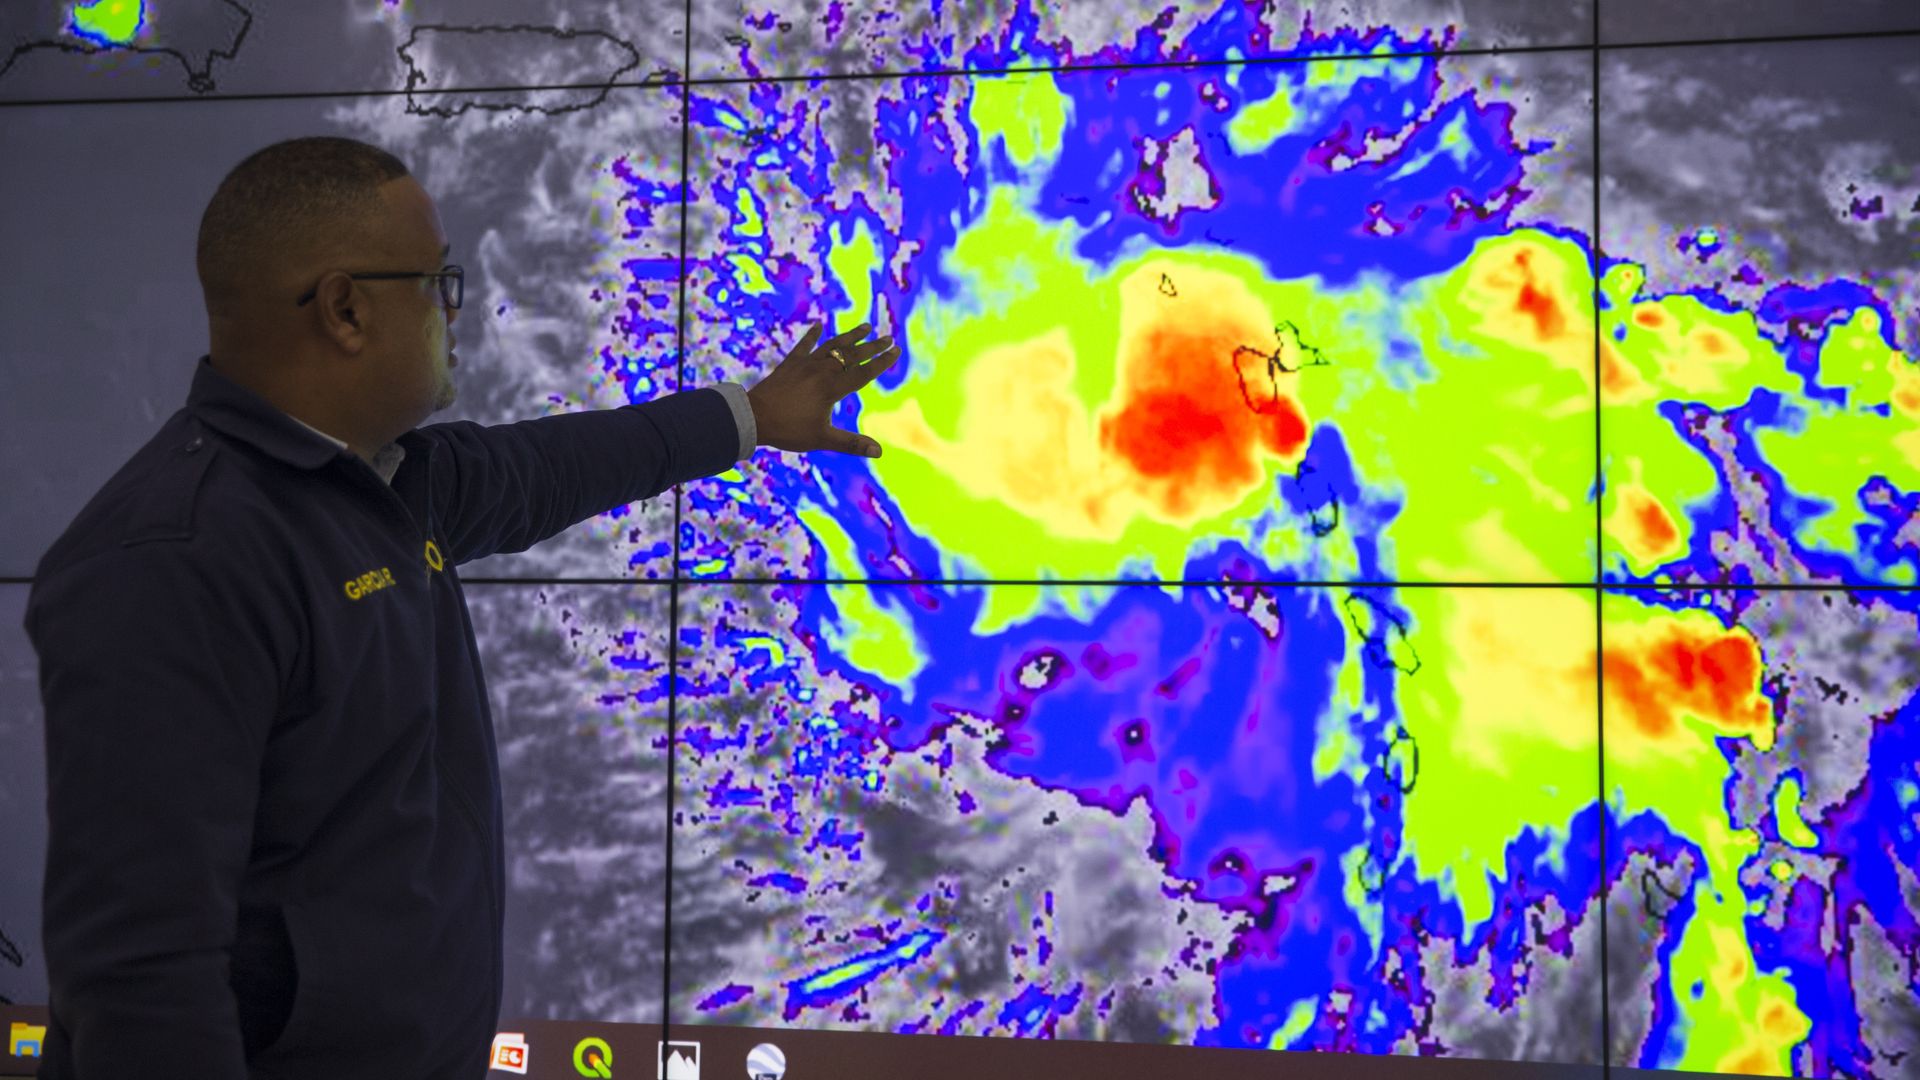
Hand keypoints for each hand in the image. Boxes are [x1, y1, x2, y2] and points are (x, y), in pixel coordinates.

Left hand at [746, 321, 901, 457]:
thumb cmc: (788, 429)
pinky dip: (812, 335)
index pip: (863, 372)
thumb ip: (852, 444)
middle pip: (852, 355)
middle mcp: (821, 371)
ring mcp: (805, 365)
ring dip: (850, 336)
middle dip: (872, 346)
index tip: (896, 351)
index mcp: (831, 388)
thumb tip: (879, 452)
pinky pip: (804, 345)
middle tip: (889, 338)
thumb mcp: (822, 439)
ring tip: (865, 327)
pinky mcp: (790, 364)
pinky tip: (819, 325)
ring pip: (832, 346)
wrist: (753, 417)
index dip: (881, 362)